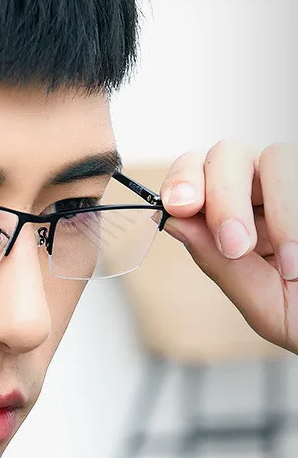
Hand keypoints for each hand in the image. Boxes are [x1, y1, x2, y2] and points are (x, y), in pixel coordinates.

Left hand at [160, 140, 297, 355]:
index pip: (196, 174)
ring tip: (290, 266)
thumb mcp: (264, 302)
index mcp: (236, 216)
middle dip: (223, 196)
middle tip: (233, 246)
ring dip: (278, 211)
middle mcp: (266, 192)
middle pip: (227, 155)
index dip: (182, 181)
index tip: (178, 207)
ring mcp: (297, 184)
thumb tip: (172, 222)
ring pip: (276, 156)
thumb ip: (218, 263)